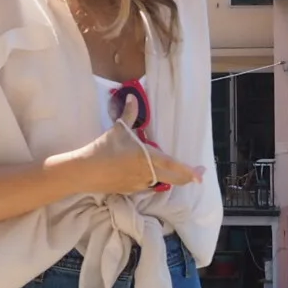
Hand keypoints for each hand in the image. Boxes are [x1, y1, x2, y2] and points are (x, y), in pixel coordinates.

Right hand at [73, 119, 199, 195]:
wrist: (85, 171)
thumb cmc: (105, 148)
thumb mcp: (118, 129)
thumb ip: (128, 114)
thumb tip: (132, 97)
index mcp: (149, 158)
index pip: (174, 166)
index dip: (190, 172)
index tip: (201, 175)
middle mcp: (148, 174)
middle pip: (173, 180)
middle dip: (186, 177)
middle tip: (196, 175)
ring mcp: (138, 185)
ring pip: (159, 182)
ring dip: (167, 178)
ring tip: (171, 170)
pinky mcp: (128, 190)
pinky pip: (146, 185)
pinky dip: (151, 180)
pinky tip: (147, 173)